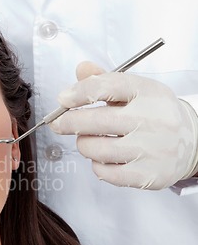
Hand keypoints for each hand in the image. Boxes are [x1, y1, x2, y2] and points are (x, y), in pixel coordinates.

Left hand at [49, 61, 197, 188]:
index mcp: (148, 93)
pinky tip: (103, 158)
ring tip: (88, 140)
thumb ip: (105, 80)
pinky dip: (96, 165)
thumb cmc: (155, 114)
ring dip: (83, 144)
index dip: (78, 93)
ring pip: (96, 149)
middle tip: (59, 123)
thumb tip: (82, 69)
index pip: (106, 87)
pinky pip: (105, 172)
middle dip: (68, 122)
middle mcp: (152, 119)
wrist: (193, 141)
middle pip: (96, 121)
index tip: (62, 99)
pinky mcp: (148, 175)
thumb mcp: (135, 90)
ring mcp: (152, 149)